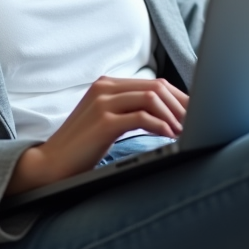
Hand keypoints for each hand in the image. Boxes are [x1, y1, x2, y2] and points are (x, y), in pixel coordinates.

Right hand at [5, 77, 188, 194]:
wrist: (50, 164)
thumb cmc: (82, 147)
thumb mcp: (107, 122)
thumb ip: (130, 111)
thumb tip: (169, 116)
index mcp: (107, 85)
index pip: (153, 83)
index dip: (178, 97)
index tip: (195, 113)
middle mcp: (105, 88)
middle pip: (156, 87)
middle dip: (182, 104)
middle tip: (198, 121)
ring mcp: (103, 103)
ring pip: (152, 98)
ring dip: (174, 114)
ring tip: (185, 130)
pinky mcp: (103, 121)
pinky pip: (142, 117)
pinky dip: (161, 126)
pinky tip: (170, 136)